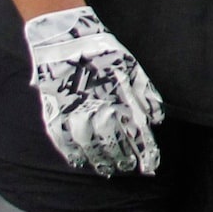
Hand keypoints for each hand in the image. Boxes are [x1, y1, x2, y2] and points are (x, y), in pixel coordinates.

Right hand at [23, 6, 165, 176]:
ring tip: (108, 170)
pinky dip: (73, 155)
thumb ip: (146, 95)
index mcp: (121, 105)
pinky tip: (80, 161)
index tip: (151, 166)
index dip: (145, 154)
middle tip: (128, 167)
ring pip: (91, 150)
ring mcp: (76, 118)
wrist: (66, 41)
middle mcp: (99, 116)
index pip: (137, 137)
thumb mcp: (132, 68)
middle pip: (115, 147)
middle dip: (124, 159)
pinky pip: (65, 143)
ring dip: (101, 162)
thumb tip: (156, 119)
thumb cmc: (102, 53)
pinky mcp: (56, 117)